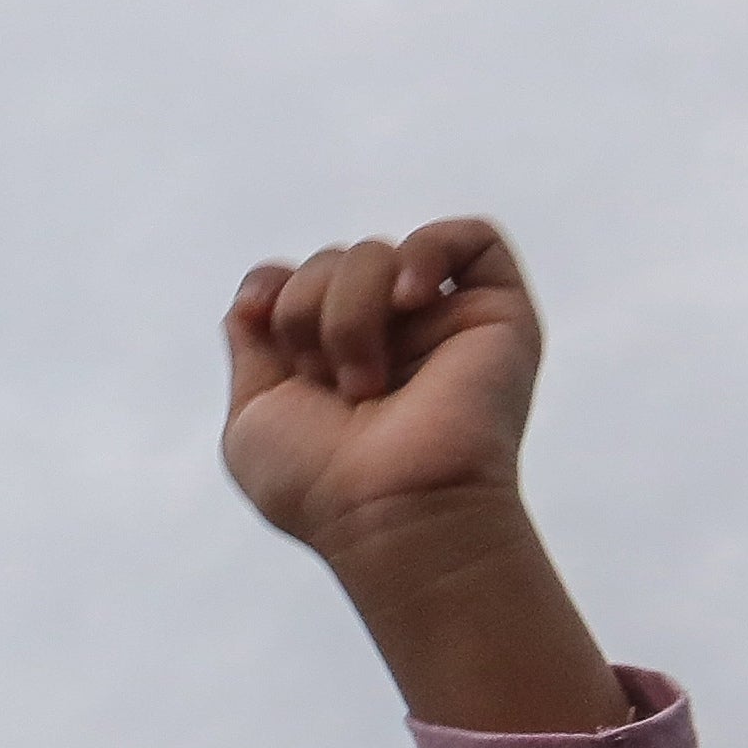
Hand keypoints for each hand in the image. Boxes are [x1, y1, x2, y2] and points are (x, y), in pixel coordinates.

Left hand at [221, 220, 541, 556]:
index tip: (259, 317)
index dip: (272, 287)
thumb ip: (250, 354)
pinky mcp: (497, 314)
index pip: (294, 281)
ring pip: (377, 252)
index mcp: (332, 356)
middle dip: (306, 311)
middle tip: (328, 384)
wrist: (388, 511)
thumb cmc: (319, 486)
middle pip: (329, 261)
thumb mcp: (252, 421)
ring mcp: (442, 323)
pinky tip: (408, 300)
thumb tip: (256, 296)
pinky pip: (472, 237)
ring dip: (349, 312)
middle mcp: (389, 336)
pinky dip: (428, 252)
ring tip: (366, 382)